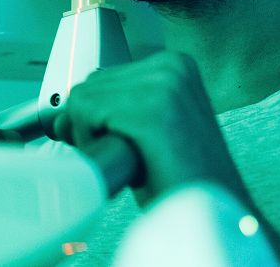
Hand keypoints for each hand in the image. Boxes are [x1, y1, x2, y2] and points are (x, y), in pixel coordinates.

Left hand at [52, 51, 247, 204]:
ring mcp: (164, 83)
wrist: (216, 215)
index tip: (121, 140)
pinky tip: (126, 162)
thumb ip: (117, 105)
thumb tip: (64, 115)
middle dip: (94, 126)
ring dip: (93, 137)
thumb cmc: (181, 179)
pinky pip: (85, 112)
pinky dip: (90, 143)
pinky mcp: (152, 108)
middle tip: (130, 156)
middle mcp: (171, 65)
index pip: (102, 77)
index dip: (98, 117)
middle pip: (89, 85)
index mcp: (175, 63)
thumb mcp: (149, 127)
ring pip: (82, 99)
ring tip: (133, 160)